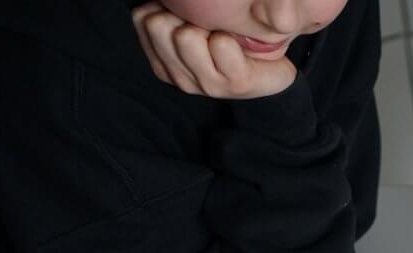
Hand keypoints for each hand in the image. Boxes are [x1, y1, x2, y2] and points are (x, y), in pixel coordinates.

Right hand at [132, 2, 296, 98]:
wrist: (271, 66)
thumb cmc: (225, 41)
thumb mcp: (185, 22)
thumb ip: (165, 11)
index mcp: (164, 63)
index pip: (142, 18)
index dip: (164, 8)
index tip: (184, 17)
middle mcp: (180, 79)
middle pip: (159, 25)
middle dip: (183, 17)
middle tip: (206, 27)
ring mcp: (207, 85)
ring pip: (187, 36)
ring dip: (207, 27)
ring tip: (220, 36)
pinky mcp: (235, 84)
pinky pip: (221, 44)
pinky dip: (230, 37)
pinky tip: (237, 47)